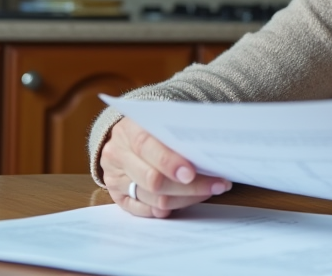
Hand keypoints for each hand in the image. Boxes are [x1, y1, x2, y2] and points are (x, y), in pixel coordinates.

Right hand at [100, 117, 231, 217]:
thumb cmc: (152, 127)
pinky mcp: (118, 198)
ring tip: (211, 190)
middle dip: (188, 186)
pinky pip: (147, 211)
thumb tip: (209, 149)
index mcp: (127, 130)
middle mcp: (117, 155)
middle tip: (216, 185)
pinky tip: (188, 201)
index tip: (191, 173)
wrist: (126, 137)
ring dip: (187, 198)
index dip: (168, 161)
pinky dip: (170, 208)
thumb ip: (179, 132)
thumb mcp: (161, 120)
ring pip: (154, 199)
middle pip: (152, 179)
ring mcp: (115, 179)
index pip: (145, 146)